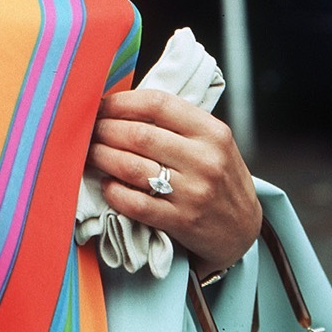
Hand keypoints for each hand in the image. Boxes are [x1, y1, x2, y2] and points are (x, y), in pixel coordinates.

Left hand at [88, 88, 260, 275]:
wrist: (243, 229)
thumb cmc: (218, 176)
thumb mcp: (210, 141)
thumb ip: (176, 122)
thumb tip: (120, 103)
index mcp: (211, 131)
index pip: (157, 104)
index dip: (121, 102)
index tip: (100, 105)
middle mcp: (205, 159)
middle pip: (139, 135)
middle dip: (104, 130)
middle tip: (87, 130)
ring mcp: (194, 192)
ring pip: (132, 167)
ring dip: (102, 157)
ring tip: (89, 153)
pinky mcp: (182, 222)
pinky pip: (136, 203)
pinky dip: (114, 191)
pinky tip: (107, 184)